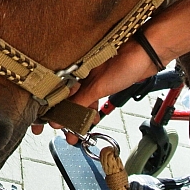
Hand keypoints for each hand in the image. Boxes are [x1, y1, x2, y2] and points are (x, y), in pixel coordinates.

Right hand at [28, 40, 158, 142]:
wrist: (148, 54)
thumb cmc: (125, 59)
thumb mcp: (98, 86)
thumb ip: (79, 102)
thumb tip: (59, 119)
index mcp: (71, 68)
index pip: (52, 92)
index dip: (45, 110)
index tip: (41, 125)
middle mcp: (77, 72)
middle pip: (62, 98)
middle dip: (60, 118)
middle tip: (57, 133)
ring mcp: (89, 78)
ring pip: (76, 101)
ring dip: (76, 118)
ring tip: (75, 134)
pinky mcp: (101, 83)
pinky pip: (89, 100)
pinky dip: (89, 111)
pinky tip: (90, 120)